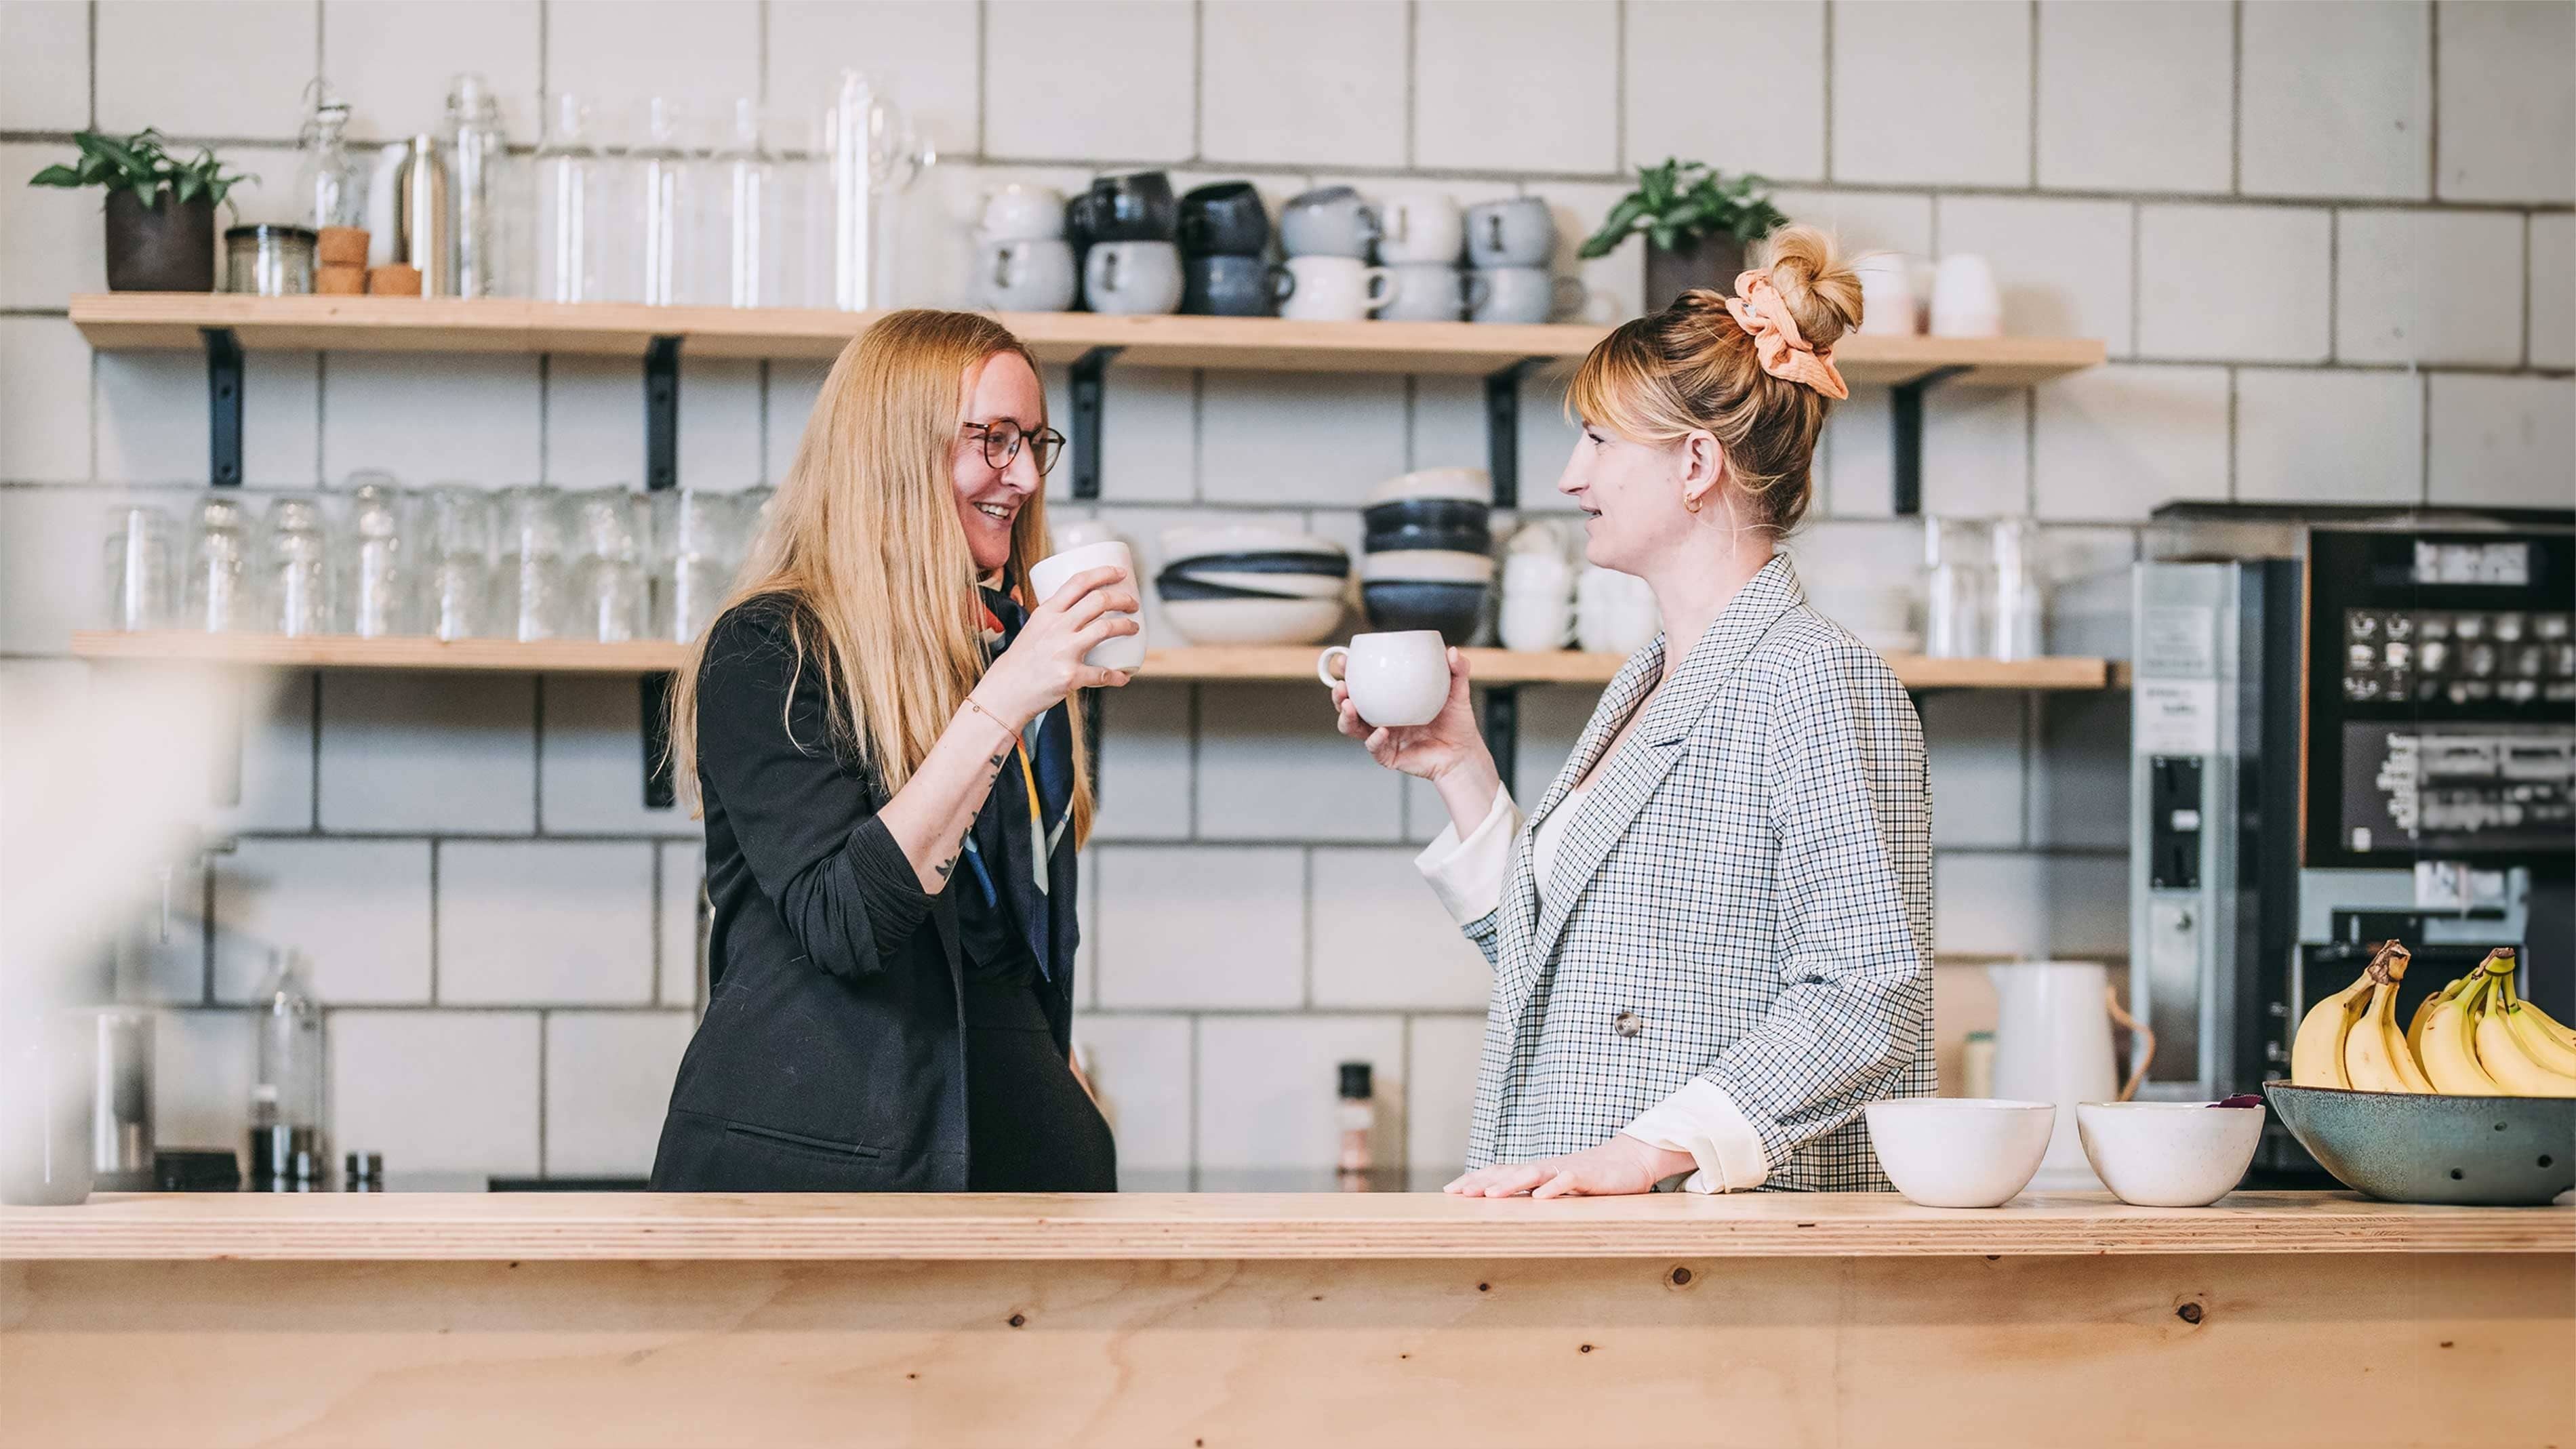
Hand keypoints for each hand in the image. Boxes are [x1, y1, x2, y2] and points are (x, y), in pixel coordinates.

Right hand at [972, 567, 1138, 726]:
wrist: (1005, 692)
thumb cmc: (1021, 661)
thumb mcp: (1034, 628)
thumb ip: (1056, 617)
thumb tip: (1083, 609)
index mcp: (1047, 612)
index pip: (1079, 582)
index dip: (1104, 573)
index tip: (1121, 573)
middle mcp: (1056, 627)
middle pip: (1098, 601)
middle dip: (1122, 599)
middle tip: (1132, 604)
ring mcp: (1064, 650)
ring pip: (1106, 628)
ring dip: (1127, 626)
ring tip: (1133, 628)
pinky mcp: (1070, 675)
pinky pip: (1102, 673)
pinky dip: (1117, 675)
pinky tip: (1124, 676)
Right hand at [1331, 646, 1484, 782]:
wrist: (1464, 754)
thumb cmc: (1457, 723)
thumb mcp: (1458, 692)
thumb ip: (1456, 670)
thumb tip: (1451, 651)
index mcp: (1391, 700)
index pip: (1363, 684)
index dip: (1349, 672)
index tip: (1344, 660)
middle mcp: (1381, 718)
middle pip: (1349, 705)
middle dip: (1339, 695)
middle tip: (1341, 684)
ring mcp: (1383, 738)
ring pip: (1353, 728)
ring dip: (1345, 717)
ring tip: (1349, 705)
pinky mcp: (1388, 756)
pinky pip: (1374, 748)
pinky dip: (1374, 739)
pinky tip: (1380, 731)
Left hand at [1443, 1135, 1695, 1198]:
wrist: (1631, 1160)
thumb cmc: (1592, 1177)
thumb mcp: (1560, 1186)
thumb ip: (1537, 1193)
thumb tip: (1509, 1208)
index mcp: (1537, 1171)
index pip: (1499, 1172)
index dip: (1475, 1179)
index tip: (1451, 1190)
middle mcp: (1545, 1167)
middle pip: (1508, 1171)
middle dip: (1481, 1182)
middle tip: (1458, 1193)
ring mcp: (1565, 1168)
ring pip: (1533, 1173)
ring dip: (1510, 1184)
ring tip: (1490, 1195)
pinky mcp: (1587, 1175)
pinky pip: (1568, 1180)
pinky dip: (1553, 1188)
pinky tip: (1540, 1199)